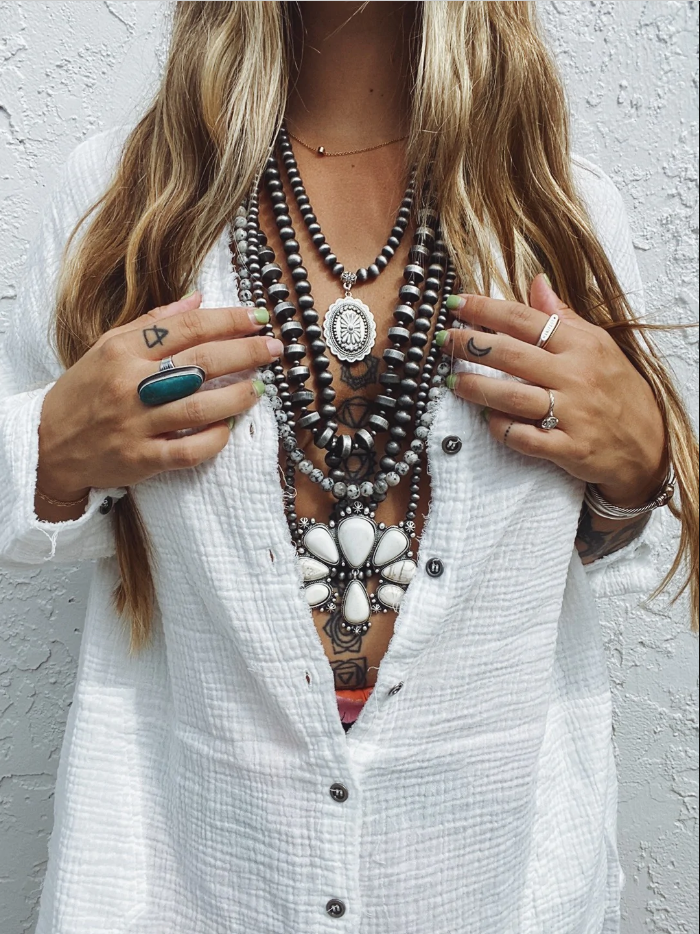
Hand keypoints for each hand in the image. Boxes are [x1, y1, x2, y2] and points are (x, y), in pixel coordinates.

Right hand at [37, 291, 282, 499]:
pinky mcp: (142, 459)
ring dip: (238, 396)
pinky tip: (230, 427)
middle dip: (246, 351)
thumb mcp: (109, 346)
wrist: (49, 443)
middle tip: (274, 348)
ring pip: (199, 407)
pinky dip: (215, 439)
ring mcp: (136, 424)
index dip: (228, 320)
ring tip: (260, 387)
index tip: (258, 317)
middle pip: (200, 362)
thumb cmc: (85, 390)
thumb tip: (199, 299)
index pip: (186, 327)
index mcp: (123, 350)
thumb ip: (154, 322)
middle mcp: (130, 384)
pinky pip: (188, 450)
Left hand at [439, 275, 667, 507]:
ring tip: (452, 382)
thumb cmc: (616, 389)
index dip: (484, 310)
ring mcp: (571, 413)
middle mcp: (574, 375)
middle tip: (443, 341)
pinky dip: (500, 428)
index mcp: (579, 345)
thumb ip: (563, 317)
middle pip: (510, 354)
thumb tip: (536, 284)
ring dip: (475, 388)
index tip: (455, 305)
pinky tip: (486, 419)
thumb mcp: (597, 345)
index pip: (522, 319)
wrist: (647, 442)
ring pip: (511, 397)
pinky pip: (523, 437)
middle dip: (469, 345)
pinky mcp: (567, 447)